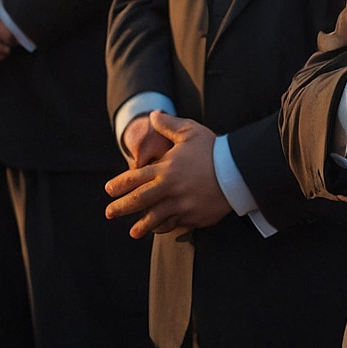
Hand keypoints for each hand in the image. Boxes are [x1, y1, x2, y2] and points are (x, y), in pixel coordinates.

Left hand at [104, 113, 229, 236]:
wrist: (238, 170)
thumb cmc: (213, 149)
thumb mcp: (190, 131)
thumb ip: (169, 124)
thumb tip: (153, 114)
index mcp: (166, 168)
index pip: (135, 178)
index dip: (120, 185)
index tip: (108, 190)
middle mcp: (170, 189)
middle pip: (139, 200)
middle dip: (122, 207)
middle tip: (109, 213)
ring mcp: (182, 205)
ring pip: (156, 218)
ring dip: (142, 226)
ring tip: (133, 233)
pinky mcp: (195, 216)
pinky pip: (176, 224)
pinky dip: (166, 228)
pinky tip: (160, 230)